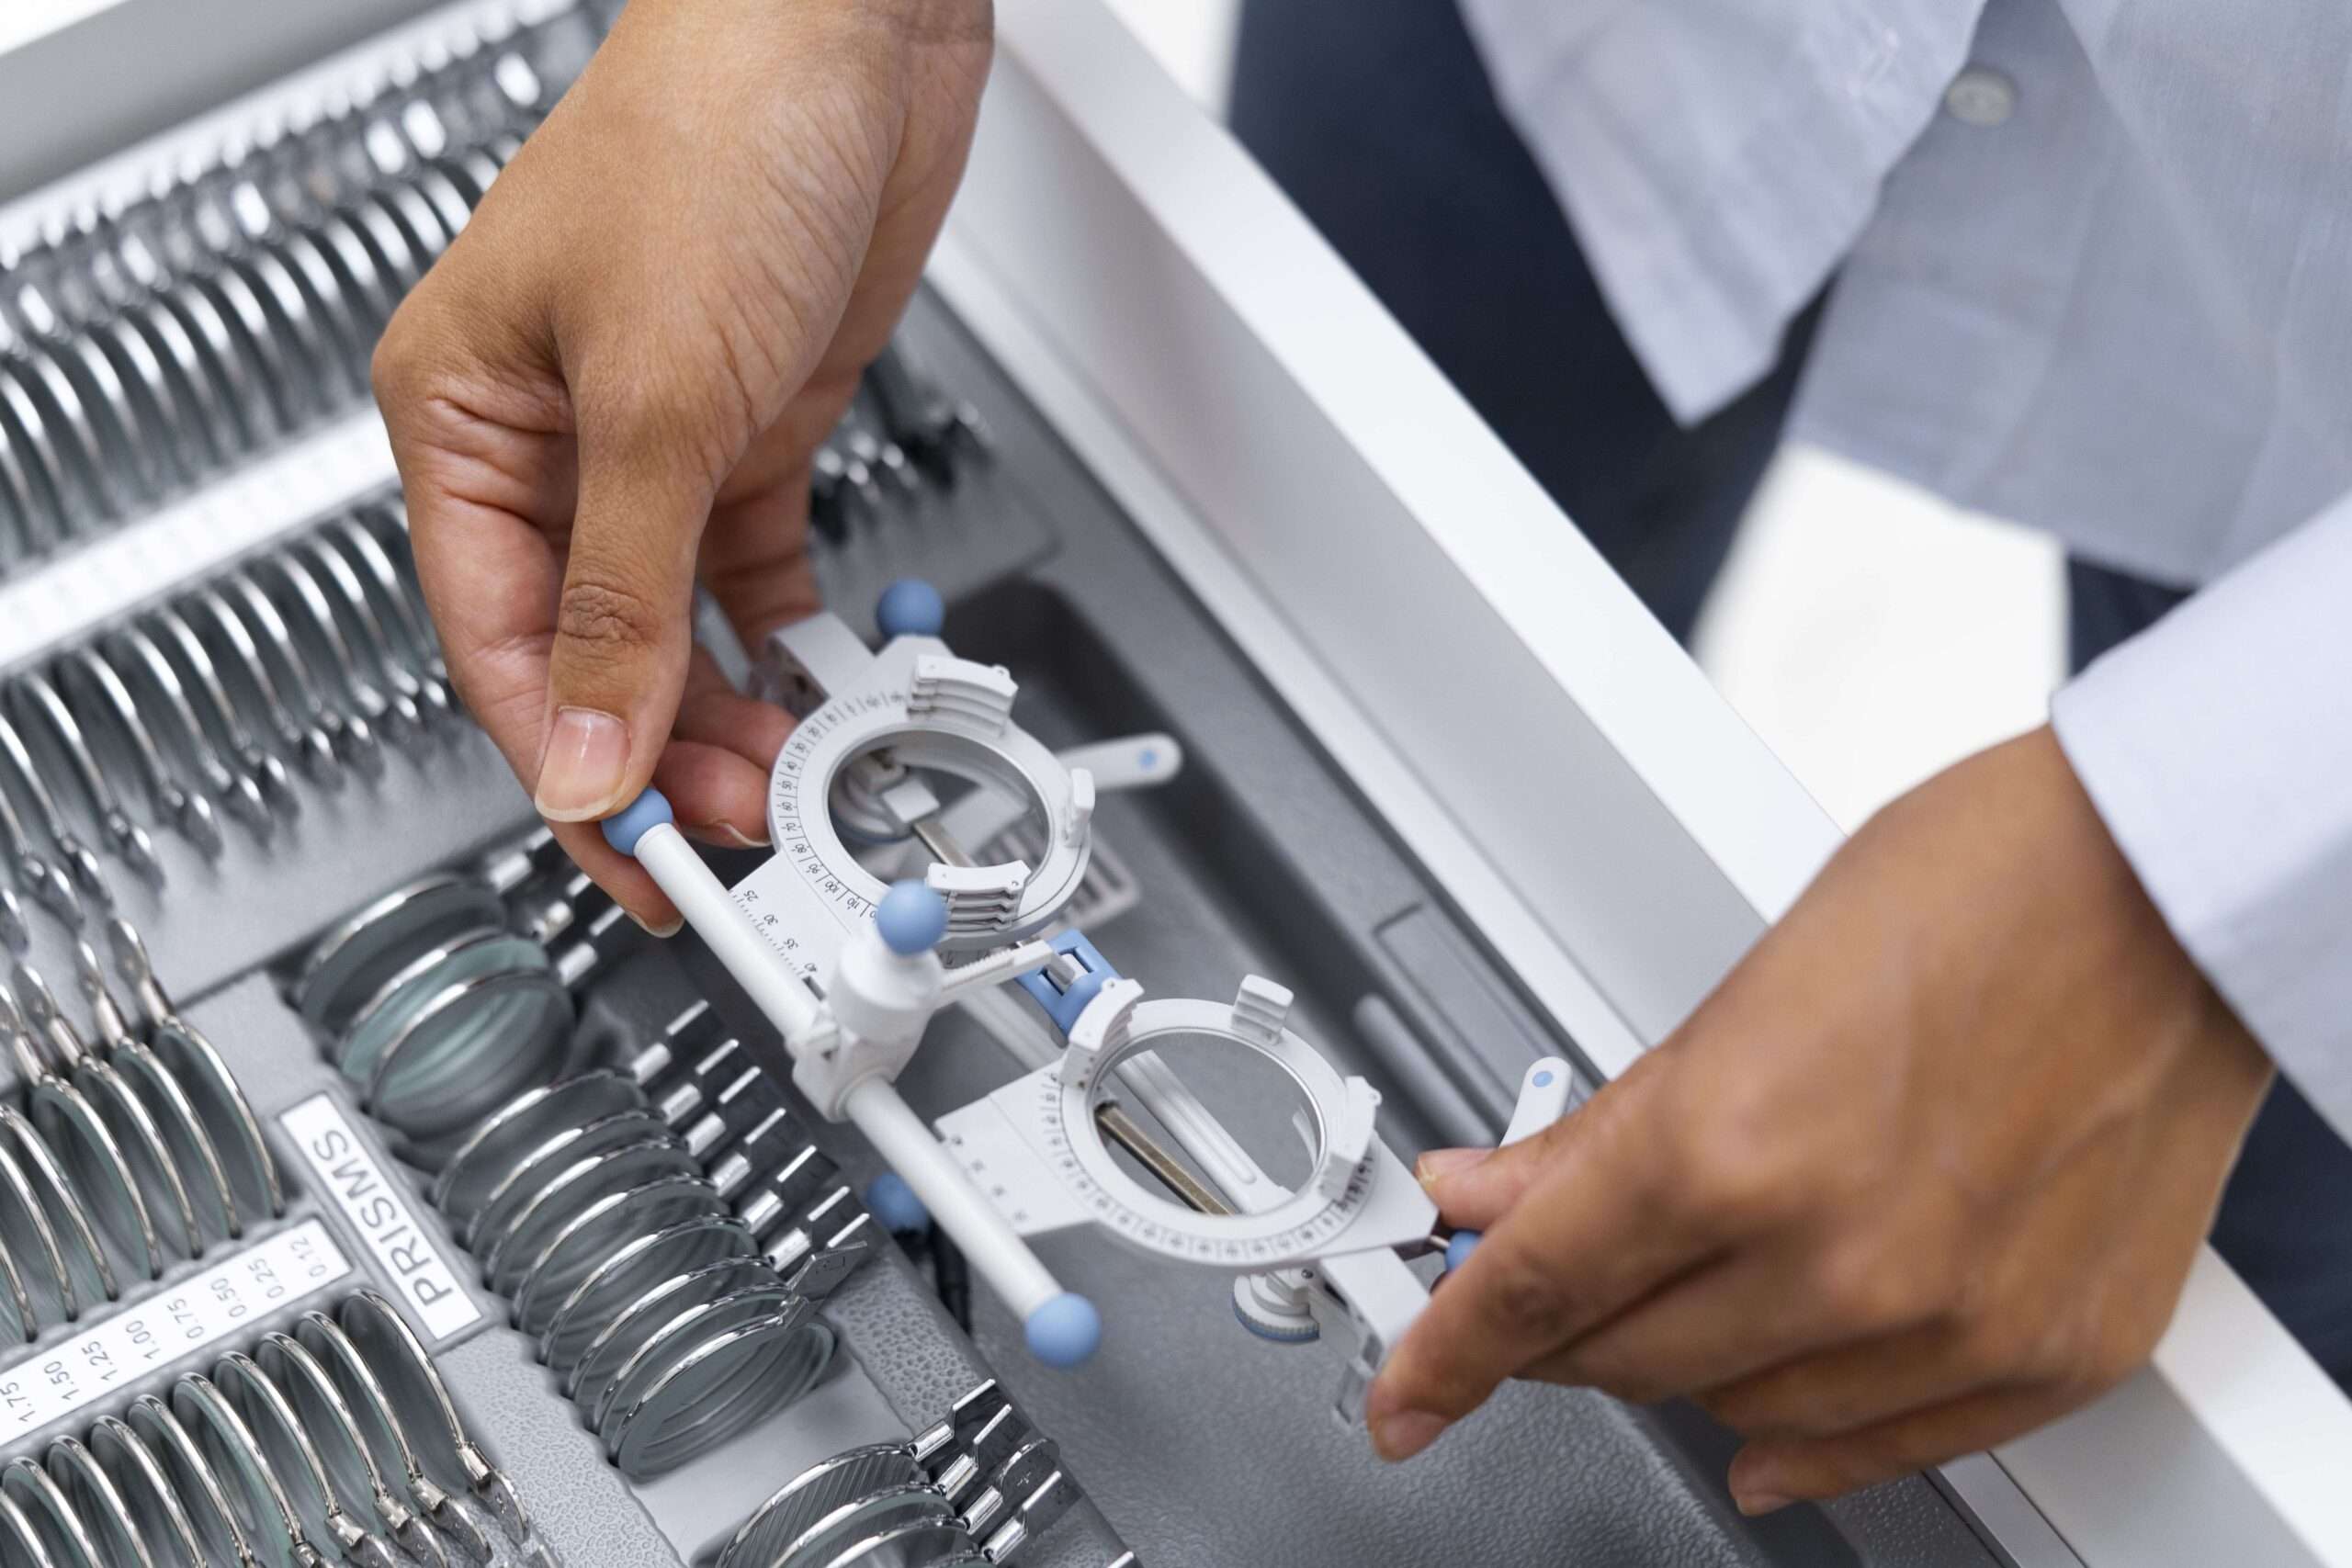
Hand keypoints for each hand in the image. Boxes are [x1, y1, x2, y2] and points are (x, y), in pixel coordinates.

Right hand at [373, 0, 991, 927]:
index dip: (568, 758)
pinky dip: (778, 641)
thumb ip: (624, 594)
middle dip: (660, 752)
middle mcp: (551, 441)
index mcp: (464, 419)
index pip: (501, 641)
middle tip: (738, 835)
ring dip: (726, 713)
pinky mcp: (746, 431)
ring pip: (671, 627)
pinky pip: (744, 575)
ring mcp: (654, 441)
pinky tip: (807, 695)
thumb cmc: (715, 140)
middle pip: (588, 650)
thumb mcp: (658, 398)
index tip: (638, 852)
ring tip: (789, 781)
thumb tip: (588, 751)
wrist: (848, 31)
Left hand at [1366, 726, 2271, 1510]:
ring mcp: (1950, 1322)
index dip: (1443, 1351)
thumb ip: (1600, 1128)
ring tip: (1668, 1300)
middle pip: (1623, 1356)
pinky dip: (1803, 1447)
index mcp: (1733, 1146)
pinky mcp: (2048, 1356)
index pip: (1533, 1288)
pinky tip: (1762, 1442)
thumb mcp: (1742, 990)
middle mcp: (1839, 1257)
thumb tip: (1489, 1193)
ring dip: (1677, 1364)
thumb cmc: (1976, 890)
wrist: (2167, 889)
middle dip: (1553, 1331)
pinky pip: (1884, 1451)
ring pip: (1739, 1411)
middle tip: (1526, 1295)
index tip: (1403, 1391)